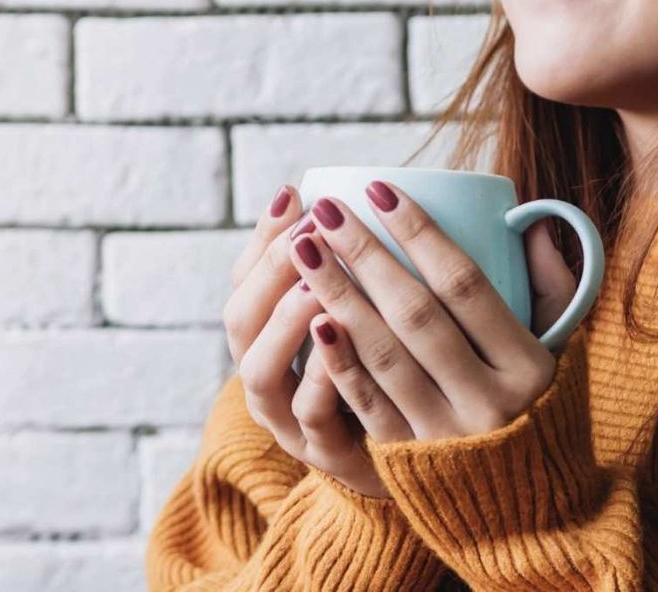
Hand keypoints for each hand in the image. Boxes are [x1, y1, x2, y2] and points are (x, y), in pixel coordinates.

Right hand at [223, 184, 392, 498]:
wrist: (417, 466)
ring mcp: (286, 418)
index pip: (244, 279)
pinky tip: (340, 342)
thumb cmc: (394, 374)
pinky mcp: (323, 452)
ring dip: (286, 321)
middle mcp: (265, 374)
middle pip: (239, 318)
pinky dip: (319, 378)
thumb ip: (366, 267)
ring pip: (259, 369)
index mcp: (267, 335)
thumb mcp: (370, 316)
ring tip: (316, 285)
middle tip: (310, 232)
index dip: (263, 237)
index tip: (294, 194)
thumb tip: (376, 190)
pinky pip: (309, 416)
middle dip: (271, 270)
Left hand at [287, 182, 579, 444]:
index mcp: (529, 367)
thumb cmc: (543, 412)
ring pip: (383, 356)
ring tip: (304, 248)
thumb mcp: (564, 352)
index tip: (379, 190)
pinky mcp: (407, 463)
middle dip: (366, 255)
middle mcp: (487, 403)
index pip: (466, 286)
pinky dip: (338, 362)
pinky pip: (366, 405)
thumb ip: (555, 287)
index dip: (419, 233)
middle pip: (415, 315)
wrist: (530, 515)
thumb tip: (531, 221)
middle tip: (326, 210)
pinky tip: (312, 319)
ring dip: (338, 296)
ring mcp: (444, 436)